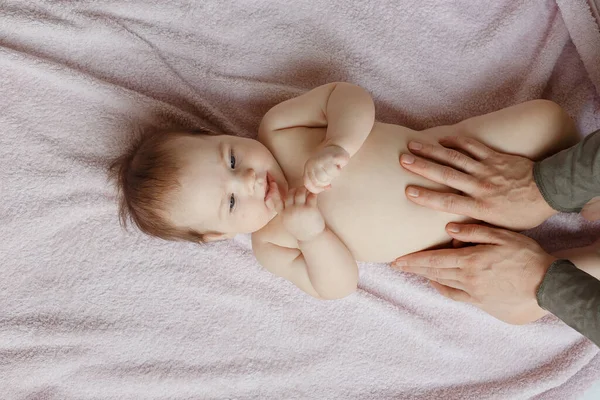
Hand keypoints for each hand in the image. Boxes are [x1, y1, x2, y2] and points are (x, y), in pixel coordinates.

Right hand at [275, 187, 325, 241]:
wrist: (311, 238)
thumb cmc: (300, 228)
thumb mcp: (288, 222)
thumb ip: (286, 211)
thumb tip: (287, 198)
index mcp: (283, 215)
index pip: (276, 201)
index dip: (275, 192)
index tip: (273, 184)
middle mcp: (290, 212)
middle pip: (289, 194)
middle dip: (295, 190)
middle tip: (300, 190)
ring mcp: (300, 210)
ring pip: (299, 192)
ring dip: (304, 189)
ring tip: (307, 191)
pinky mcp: (311, 209)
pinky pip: (311, 196)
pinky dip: (313, 193)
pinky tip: (315, 194)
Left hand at [303, 144, 349, 193]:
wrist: (335, 148)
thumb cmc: (327, 164)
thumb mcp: (320, 174)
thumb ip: (320, 183)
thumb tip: (327, 188)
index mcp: (308, 168)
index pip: (309, 184)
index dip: (317, 188)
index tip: (324, 186)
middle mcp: (312, 163)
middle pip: (319, 181)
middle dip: (327, 181)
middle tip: (331, 174)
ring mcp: (320, 159)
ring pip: (326, 176)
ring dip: (333, 175)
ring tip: (334, 169)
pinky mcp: (330, 157)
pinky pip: (334, 171)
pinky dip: (338, 170)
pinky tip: (338, 165)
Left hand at [392, 223, 556, 324]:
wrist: (549, 286)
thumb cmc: (528, 257)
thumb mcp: (502, 236)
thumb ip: (474, 232)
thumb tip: (449, 230)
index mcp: (471, 261)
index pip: (434, 261)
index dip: (413, 261)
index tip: (397, 260)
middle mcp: (468, 280)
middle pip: (434, 273)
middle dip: (414, 269)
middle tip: (397, 266)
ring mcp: (475, 295)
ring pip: (443, 285)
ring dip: (427, 278)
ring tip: (415, 272)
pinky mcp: (483, 305)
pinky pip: (457, 297)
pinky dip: (444, 290)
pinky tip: (438, 284)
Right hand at [400, 136, 556, 229]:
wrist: (549, 193)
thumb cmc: (523, 214)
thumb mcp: (500, 229)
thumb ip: (475, 229)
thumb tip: (451, 236)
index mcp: (480, 207)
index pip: (448, 201)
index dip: (426, 196)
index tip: (407, 191)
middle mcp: (480, 186)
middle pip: (446, 175)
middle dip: (422, 166)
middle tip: (402, 160)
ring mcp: (487, 169)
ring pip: (455, 158)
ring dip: (432, 151)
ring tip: (413, 145)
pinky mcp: (494, 157)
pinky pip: (473, 146)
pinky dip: (456, 141)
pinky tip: (441, 138)